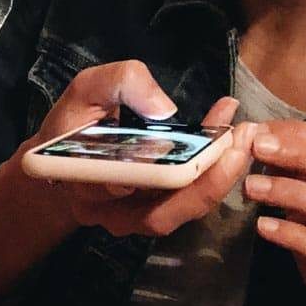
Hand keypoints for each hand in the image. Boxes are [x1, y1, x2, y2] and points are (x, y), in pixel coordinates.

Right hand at [26, 59, 252, 237]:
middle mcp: (109, 212)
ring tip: (243, 139)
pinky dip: (215, 174)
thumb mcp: (86, 89)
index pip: (117, 189)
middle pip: (161, 213)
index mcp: (82, 183)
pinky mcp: (156, 215)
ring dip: (218, 179)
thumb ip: (120, 84)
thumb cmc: (73, 123)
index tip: (183, 149)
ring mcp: (134, 220)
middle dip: (205, 179)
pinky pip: (189, 202)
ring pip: (181, 212)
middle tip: (238, 141)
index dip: (154, 174)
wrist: (62, 160)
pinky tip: (233, 141)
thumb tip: (164, 109)